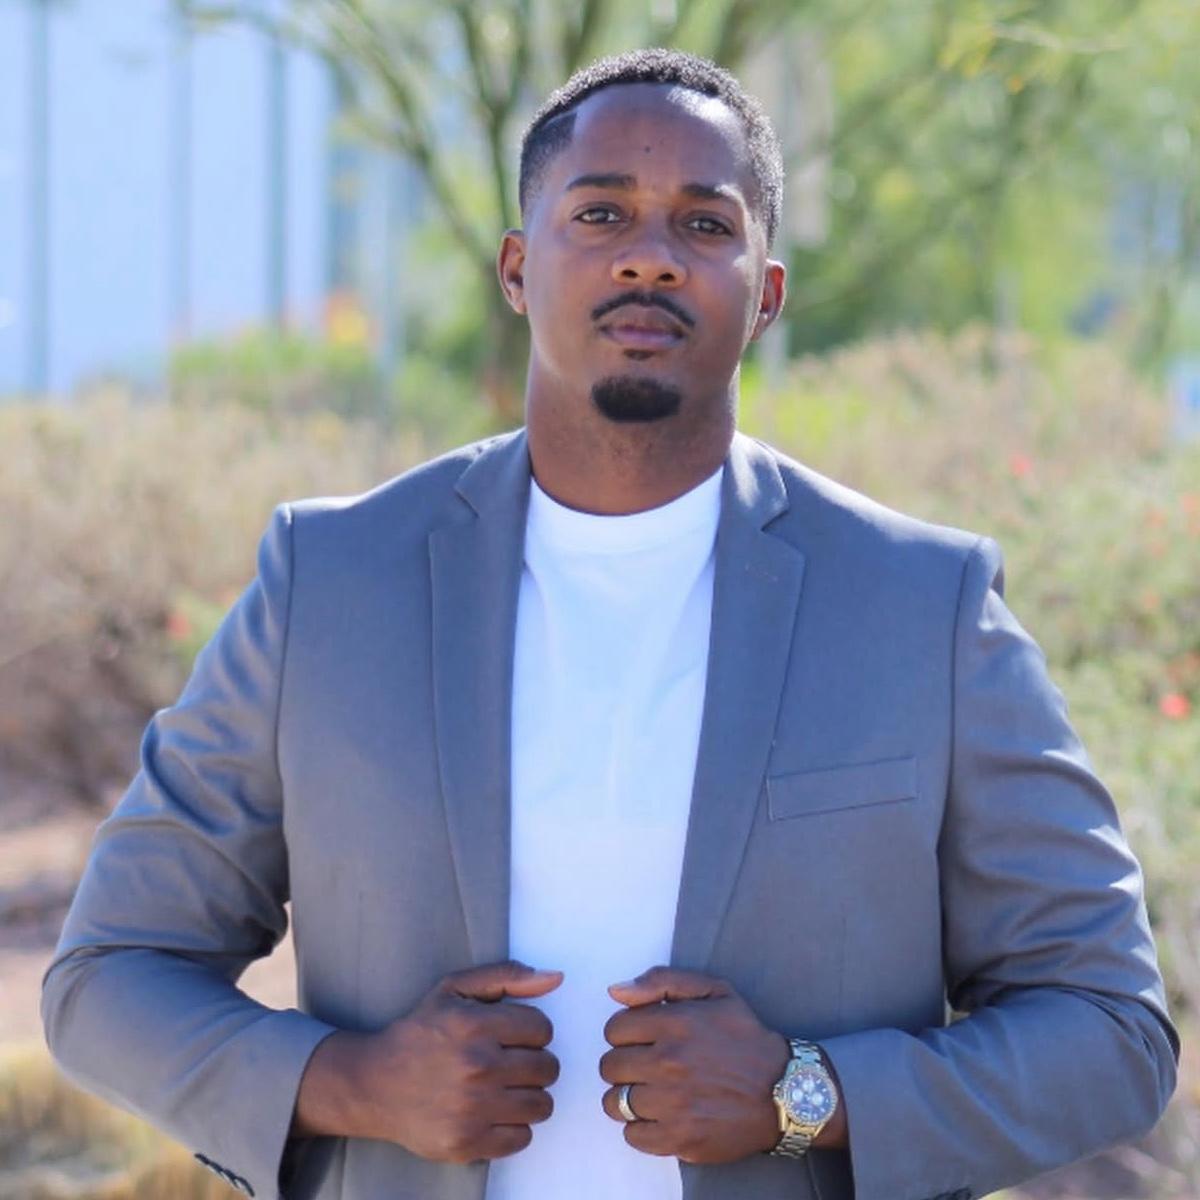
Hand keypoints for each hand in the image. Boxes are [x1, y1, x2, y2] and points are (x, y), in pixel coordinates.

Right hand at [293, 960, 561, 1161]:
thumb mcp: (455, 988)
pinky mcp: (466, 1144)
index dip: (532, 1031)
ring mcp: (471, 1110)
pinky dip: (513, 1127)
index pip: (543, 1028)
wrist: (373, 1084)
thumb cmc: (420, 1032)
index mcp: (474, 1025)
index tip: (513, 1036)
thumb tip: (556, 978)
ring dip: (528, 1096)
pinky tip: (492, 1112)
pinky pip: (523, 1138)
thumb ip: (507, 976)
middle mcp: (475, 1067)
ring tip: (504, 1088)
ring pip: (542, 1105)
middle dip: (534, 1063)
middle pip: (548, 1068)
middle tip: (509, 1063)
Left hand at [598, 966, 791, 1163]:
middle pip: (609, 1066)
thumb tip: (615, 992)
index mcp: (674, 1023)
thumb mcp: (714, 991)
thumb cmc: (745, 1038)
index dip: (625, 1033)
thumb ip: (661, 981)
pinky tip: (662, 1116)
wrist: (784, 1091)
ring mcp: (673, 1103)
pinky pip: (632, 1135)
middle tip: (647, 1068)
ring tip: (652, 1093)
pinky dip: (641, 1128)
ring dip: (628, 1097)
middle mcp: (669, 1062)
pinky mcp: (680, 1138)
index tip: (642, 1040)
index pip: (614, 1029)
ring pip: (615, 1102)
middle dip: (624, 1065)